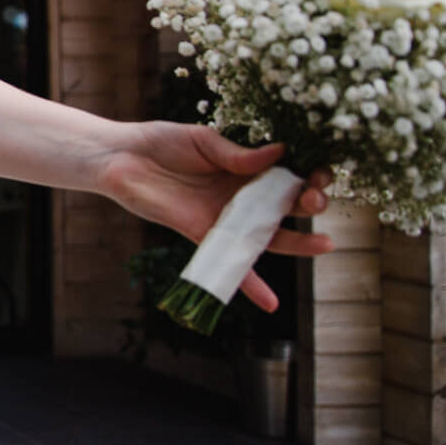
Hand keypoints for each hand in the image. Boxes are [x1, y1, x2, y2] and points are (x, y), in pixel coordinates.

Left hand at [98, 123, 333, 310]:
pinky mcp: (203, 234)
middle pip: (285, 205)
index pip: (289, 173)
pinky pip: (229, 262)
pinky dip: (248, 285)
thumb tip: (282, 153)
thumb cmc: (161, 142)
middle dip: (309, 204)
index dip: (310, 175)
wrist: (120, 158)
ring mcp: (224, 217)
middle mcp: (242, 194)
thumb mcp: (203, 140)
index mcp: (247, 166)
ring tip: (324, 245)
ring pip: (268, 235)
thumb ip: (238, 153)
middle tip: (316, 201)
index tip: (322, 174)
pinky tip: (271, 304)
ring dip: (297, 243)